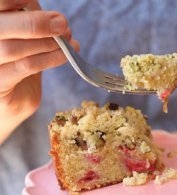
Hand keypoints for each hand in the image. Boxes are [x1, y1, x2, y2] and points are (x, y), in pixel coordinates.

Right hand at [0, 0, 79, 142]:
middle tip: (62, 24)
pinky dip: (49, 59)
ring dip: (47, 44)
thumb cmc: (17, 66)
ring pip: (14, 49)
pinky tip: (64, 56)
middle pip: (2, 25)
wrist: (12, 102)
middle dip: (36, 23)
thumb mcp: (23, 39)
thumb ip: (29, 21)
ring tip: (69, 42)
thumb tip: (52, 13)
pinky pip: (25, 67)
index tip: (39, 5)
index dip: (16, 1)